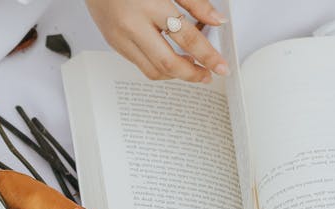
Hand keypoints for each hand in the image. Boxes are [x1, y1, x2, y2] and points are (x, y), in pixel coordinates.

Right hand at [84, 0, 229, 82]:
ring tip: (190, 66)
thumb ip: (194, 3)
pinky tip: (170, 58)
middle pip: (167, 63)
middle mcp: (132, 25)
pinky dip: (159, 66)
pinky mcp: (114, 44)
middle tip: (207, 75)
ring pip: (153, 71)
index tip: (220, 66)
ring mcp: (120, 38)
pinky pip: (140, 64)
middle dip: (192, 74)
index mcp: (148, 5)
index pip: (187, 38)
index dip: (208, 55)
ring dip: (175, 74)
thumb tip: (216, 20)